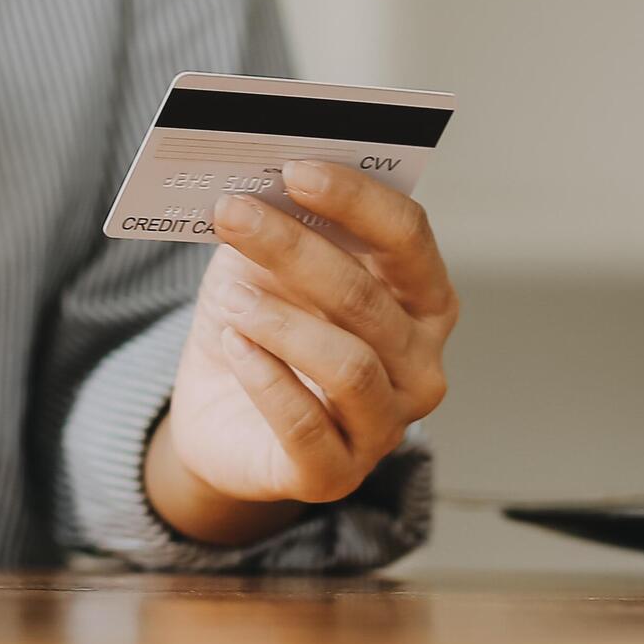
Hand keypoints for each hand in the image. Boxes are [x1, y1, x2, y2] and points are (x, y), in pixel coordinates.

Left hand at [145, 160, 454, 543]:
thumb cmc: (260, 324)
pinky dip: (267, 380)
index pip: (408, 237)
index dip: (355, 198)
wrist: (221, 414)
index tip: (295, 168)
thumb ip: (278, 220)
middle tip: (234, 212)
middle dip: (295, 248)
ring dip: (280, 321)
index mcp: (422, 299)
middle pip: (368, 297)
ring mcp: (385, 426)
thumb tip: (258, 173)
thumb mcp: (266, 262)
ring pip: (349, 365)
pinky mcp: (335, 474)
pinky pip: (308, 428)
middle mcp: (420, 366)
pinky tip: (234, 345)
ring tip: (228, 294)